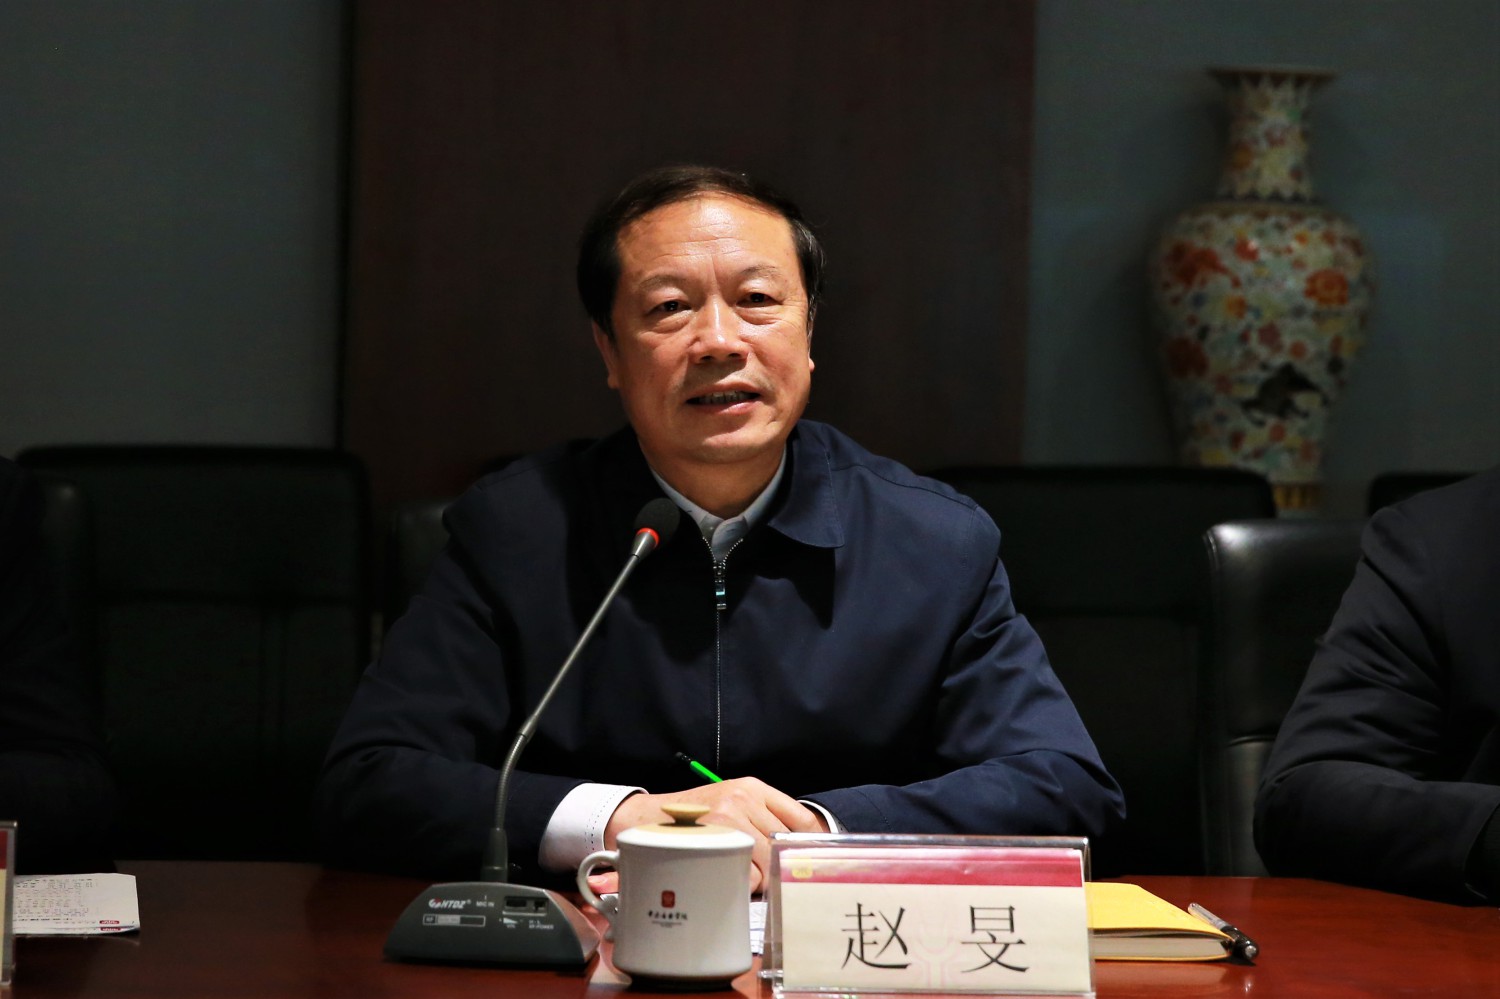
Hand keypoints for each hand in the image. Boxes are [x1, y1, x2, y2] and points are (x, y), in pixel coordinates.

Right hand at [604, 778, 829, 892]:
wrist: (644, 819)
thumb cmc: (692, 816)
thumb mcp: (730, 800)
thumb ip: (762, 815)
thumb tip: (798, 847)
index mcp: (753, 788)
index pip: (801, 817)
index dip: (808, 842)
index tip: (807, 859)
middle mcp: (744, 799)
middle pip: (785, 843)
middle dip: (776, 863)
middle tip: (762, 871)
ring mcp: (729, 819)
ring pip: (768, 861)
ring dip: (759, 875)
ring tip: (737, 871)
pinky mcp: (715, 841)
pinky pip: (748, 874)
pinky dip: (743, 883)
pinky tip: (726, 875)